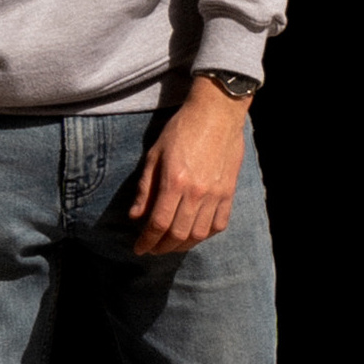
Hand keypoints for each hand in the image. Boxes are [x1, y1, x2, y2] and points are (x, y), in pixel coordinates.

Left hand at [128, 80, 247, 256]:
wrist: (216, 113)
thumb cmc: (181, 129)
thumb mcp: (154, 153)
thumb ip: (145, 187)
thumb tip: (135, 216)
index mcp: (174, 181)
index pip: (158, 223)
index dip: (147, 241)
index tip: (138, 249)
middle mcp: (196, 193)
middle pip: (178, 233)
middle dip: (162, 247)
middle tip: (152, 249)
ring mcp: (215, 194)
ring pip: (199, 234)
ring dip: (183, 244)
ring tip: (171, 244)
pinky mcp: (229, 193)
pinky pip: (219, 224)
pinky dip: (206, 235)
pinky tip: (196, 233)